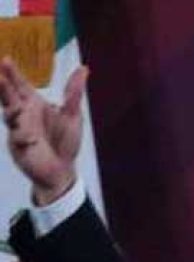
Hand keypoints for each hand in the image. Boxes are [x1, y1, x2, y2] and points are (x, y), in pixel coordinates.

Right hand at [0, 56, 88, 204]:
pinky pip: (18, 140)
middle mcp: (23, 115)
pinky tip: (30, 140)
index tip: (6, 59)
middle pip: (9, 97)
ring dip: (9, 110)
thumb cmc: (65, 141)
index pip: (21, 86)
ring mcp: (18, 130)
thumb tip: (84, 69)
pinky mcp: (20, 147)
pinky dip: (22, 138)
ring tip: (11, 105)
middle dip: (4, 87)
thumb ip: (74, 92)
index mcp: (34, 105)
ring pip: (10, 116)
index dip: (13, 74)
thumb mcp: (73, 115)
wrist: (62, 169)